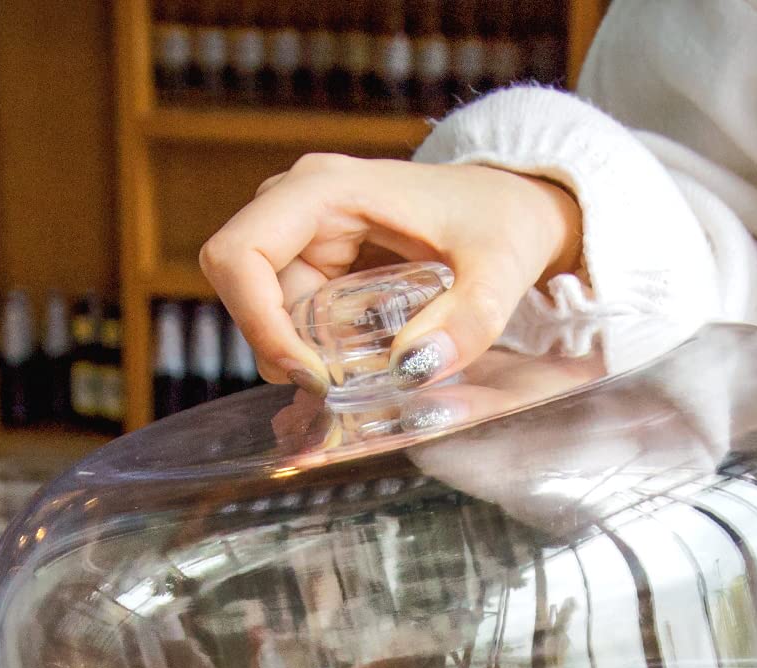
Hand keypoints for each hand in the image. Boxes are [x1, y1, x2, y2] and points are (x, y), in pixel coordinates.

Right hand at [199, 155, 581, 392]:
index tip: (312, 375)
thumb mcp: (498, 272)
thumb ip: (467, 321)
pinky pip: (290, 314)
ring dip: (297, 354)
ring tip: (355, 380)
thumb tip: (414, 368)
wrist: (516, 206)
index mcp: (327, 189)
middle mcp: (300, 204)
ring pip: (265, 309)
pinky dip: (311, 351)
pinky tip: (354, 368)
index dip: (259, 323)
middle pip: (245, 290)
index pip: (240, 255)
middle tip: (336, 390)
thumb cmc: (504, 220)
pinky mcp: (317, 261)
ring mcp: (305, 233)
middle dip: (280, 348)